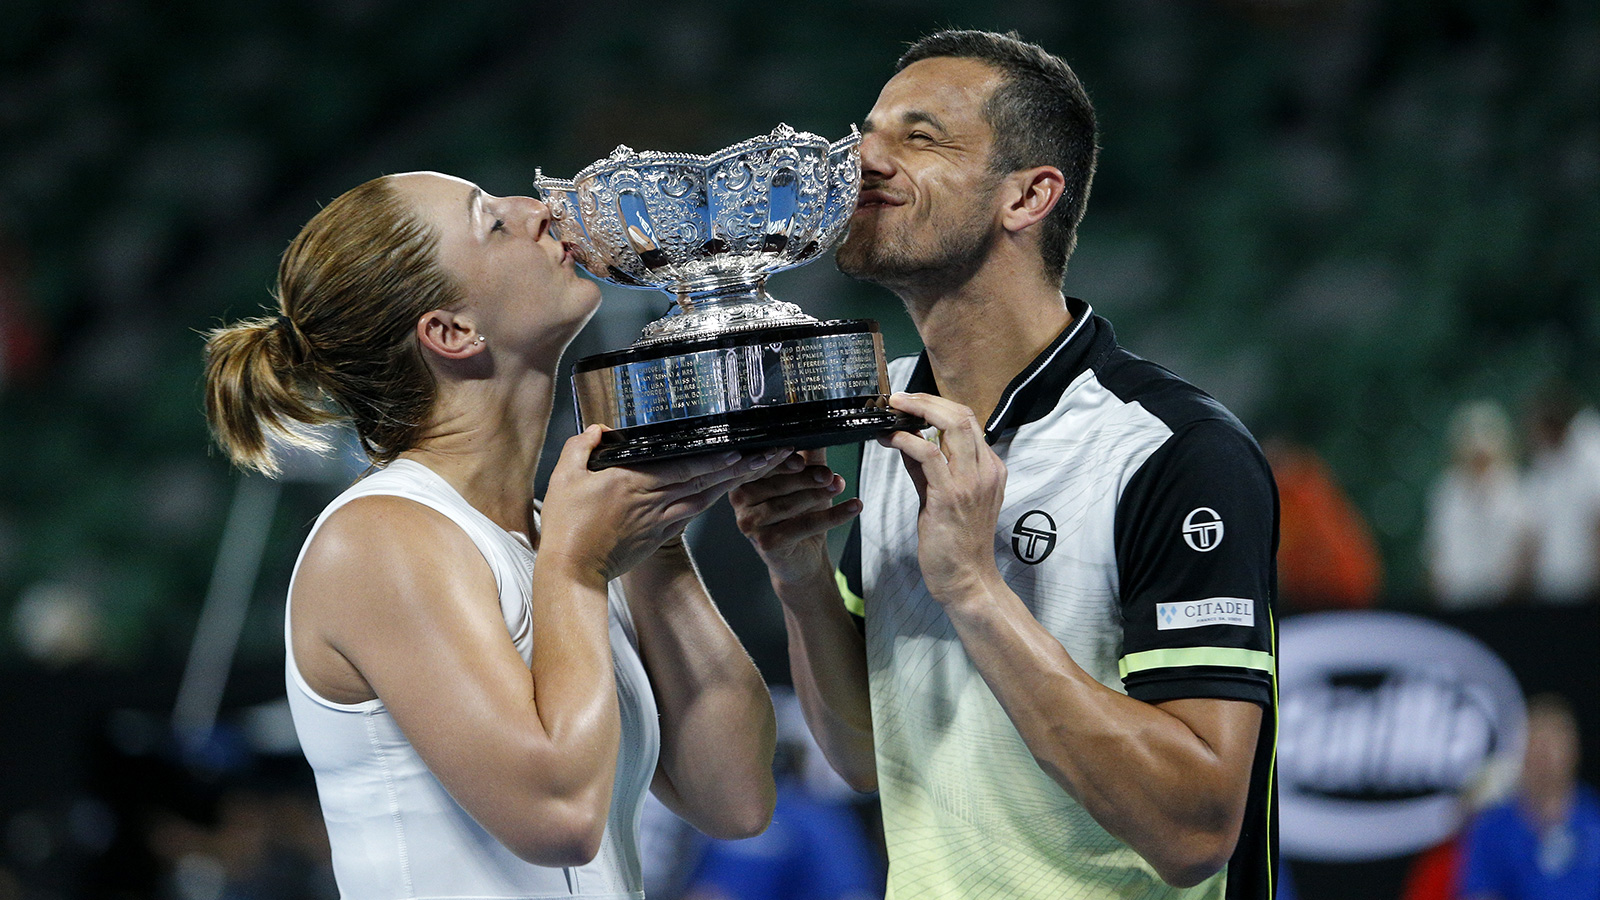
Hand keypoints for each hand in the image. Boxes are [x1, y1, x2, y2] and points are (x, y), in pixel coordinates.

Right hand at [542, 427, 790, 580]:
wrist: (572, 572)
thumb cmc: (565, 526)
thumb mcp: (563, 478)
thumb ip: (580, 447)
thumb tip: (599, 429)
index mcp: (631, 481)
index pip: (683, 465)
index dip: (714, 457)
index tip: (739, 447)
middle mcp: (652, 500)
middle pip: (704, 479)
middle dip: (739, 466)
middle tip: (769, 454)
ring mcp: (659, 520)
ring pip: (705, 497)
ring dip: (734, 482)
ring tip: (760, 468)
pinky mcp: (659, 535)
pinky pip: (693, 513)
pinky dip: (712, 500)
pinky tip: (726, 490)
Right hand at [731, 449, 861, 587]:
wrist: (802, 557)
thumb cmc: (798, 515)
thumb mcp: (805, 480)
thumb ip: (809, 455)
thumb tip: (820, 426)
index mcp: (743, 478)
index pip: (762, 463)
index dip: (783, 458)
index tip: (803, 458)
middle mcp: (739, 500)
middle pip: (775, 484)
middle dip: (806, 477)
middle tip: (830, 474)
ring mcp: (749, 524)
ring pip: (787, 505)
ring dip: (818, 495)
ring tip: (841, 484)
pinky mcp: (766, 544)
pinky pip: (802, 526)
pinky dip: (832, 516)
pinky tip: (853, 507)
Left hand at [877, 392, 1006, 603]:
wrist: (967, 579)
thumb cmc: (956, 542)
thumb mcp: (942, 495)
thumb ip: (927, 467)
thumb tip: (906, 439)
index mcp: (989, 468)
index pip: (967, 421)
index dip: (937, 405)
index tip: (910, 402)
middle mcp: (985, 470)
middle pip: (962, 415)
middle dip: (927, 399)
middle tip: (898, 398)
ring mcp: (971, 482)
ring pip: (951, 425)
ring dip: (917, 410)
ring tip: (891, 409)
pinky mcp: (950, 496)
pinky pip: (928, 454)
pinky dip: (905, 439)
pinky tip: (888, 439)